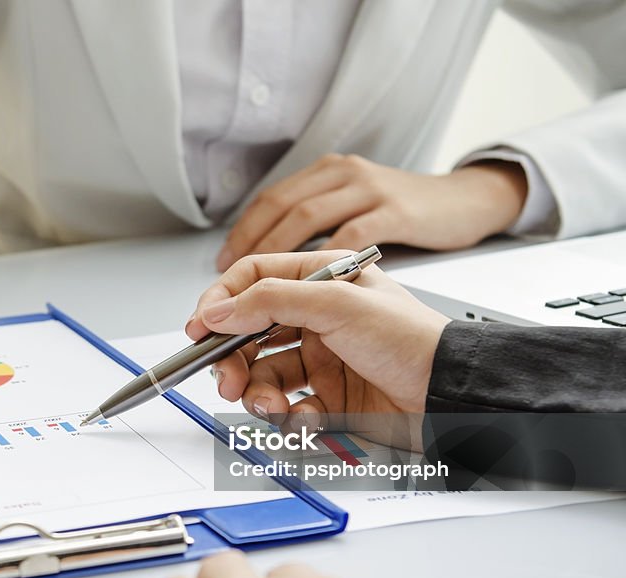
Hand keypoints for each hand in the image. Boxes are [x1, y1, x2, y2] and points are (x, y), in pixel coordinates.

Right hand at [185, 251, 449, 446]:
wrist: (452, 397)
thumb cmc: (414, 341)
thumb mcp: (337, 304)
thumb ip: (270, 301)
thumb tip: (220, 308)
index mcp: (321, 281)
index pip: (253, 281)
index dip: (220, 302)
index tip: (199, 327)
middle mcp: (317, 318)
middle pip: (249, 334)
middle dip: (232, 359)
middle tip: (227, 378)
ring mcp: (322, 359)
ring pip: (264, 376)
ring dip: (258, 393)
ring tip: (269, 406)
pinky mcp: (329, 398)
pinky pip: (289, 408)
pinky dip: (291, 417)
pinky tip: (307, 417)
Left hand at [216, 154, 528, 270]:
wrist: (469, 204)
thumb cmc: (408, 218)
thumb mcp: (353, 217)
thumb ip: (313, 232)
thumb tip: (259, 266)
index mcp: (328, 175)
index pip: (271, 200)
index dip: (242, 233)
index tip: (222, 265)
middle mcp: (344, 177)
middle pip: (281, 206)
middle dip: (249, 244)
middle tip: (229, 280)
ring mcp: (370, 191)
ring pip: (307, 216)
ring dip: (276, 252)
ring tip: (258, 287)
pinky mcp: (396, 212)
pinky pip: (350, 235)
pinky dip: (324, 261)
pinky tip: (308, 288)